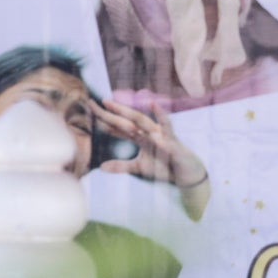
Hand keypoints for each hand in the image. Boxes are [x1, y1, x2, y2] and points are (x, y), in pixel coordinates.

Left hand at [93, 99, 209, 219]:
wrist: (187, 175)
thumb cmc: (165, 167)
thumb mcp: (139, 167)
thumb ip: (121, 166)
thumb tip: (101, 167)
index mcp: (140, 136)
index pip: (119, 126)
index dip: (105, 119)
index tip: (90, 109)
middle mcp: (148, 132)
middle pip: (127, 120)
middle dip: (112, 112)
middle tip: (97, 102)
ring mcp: (159, 134)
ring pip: (141, 121)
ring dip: (126, 112)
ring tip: (112, 104)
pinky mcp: (171, 140)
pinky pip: (166, 126)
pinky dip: (160, 115)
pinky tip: (153, 104)